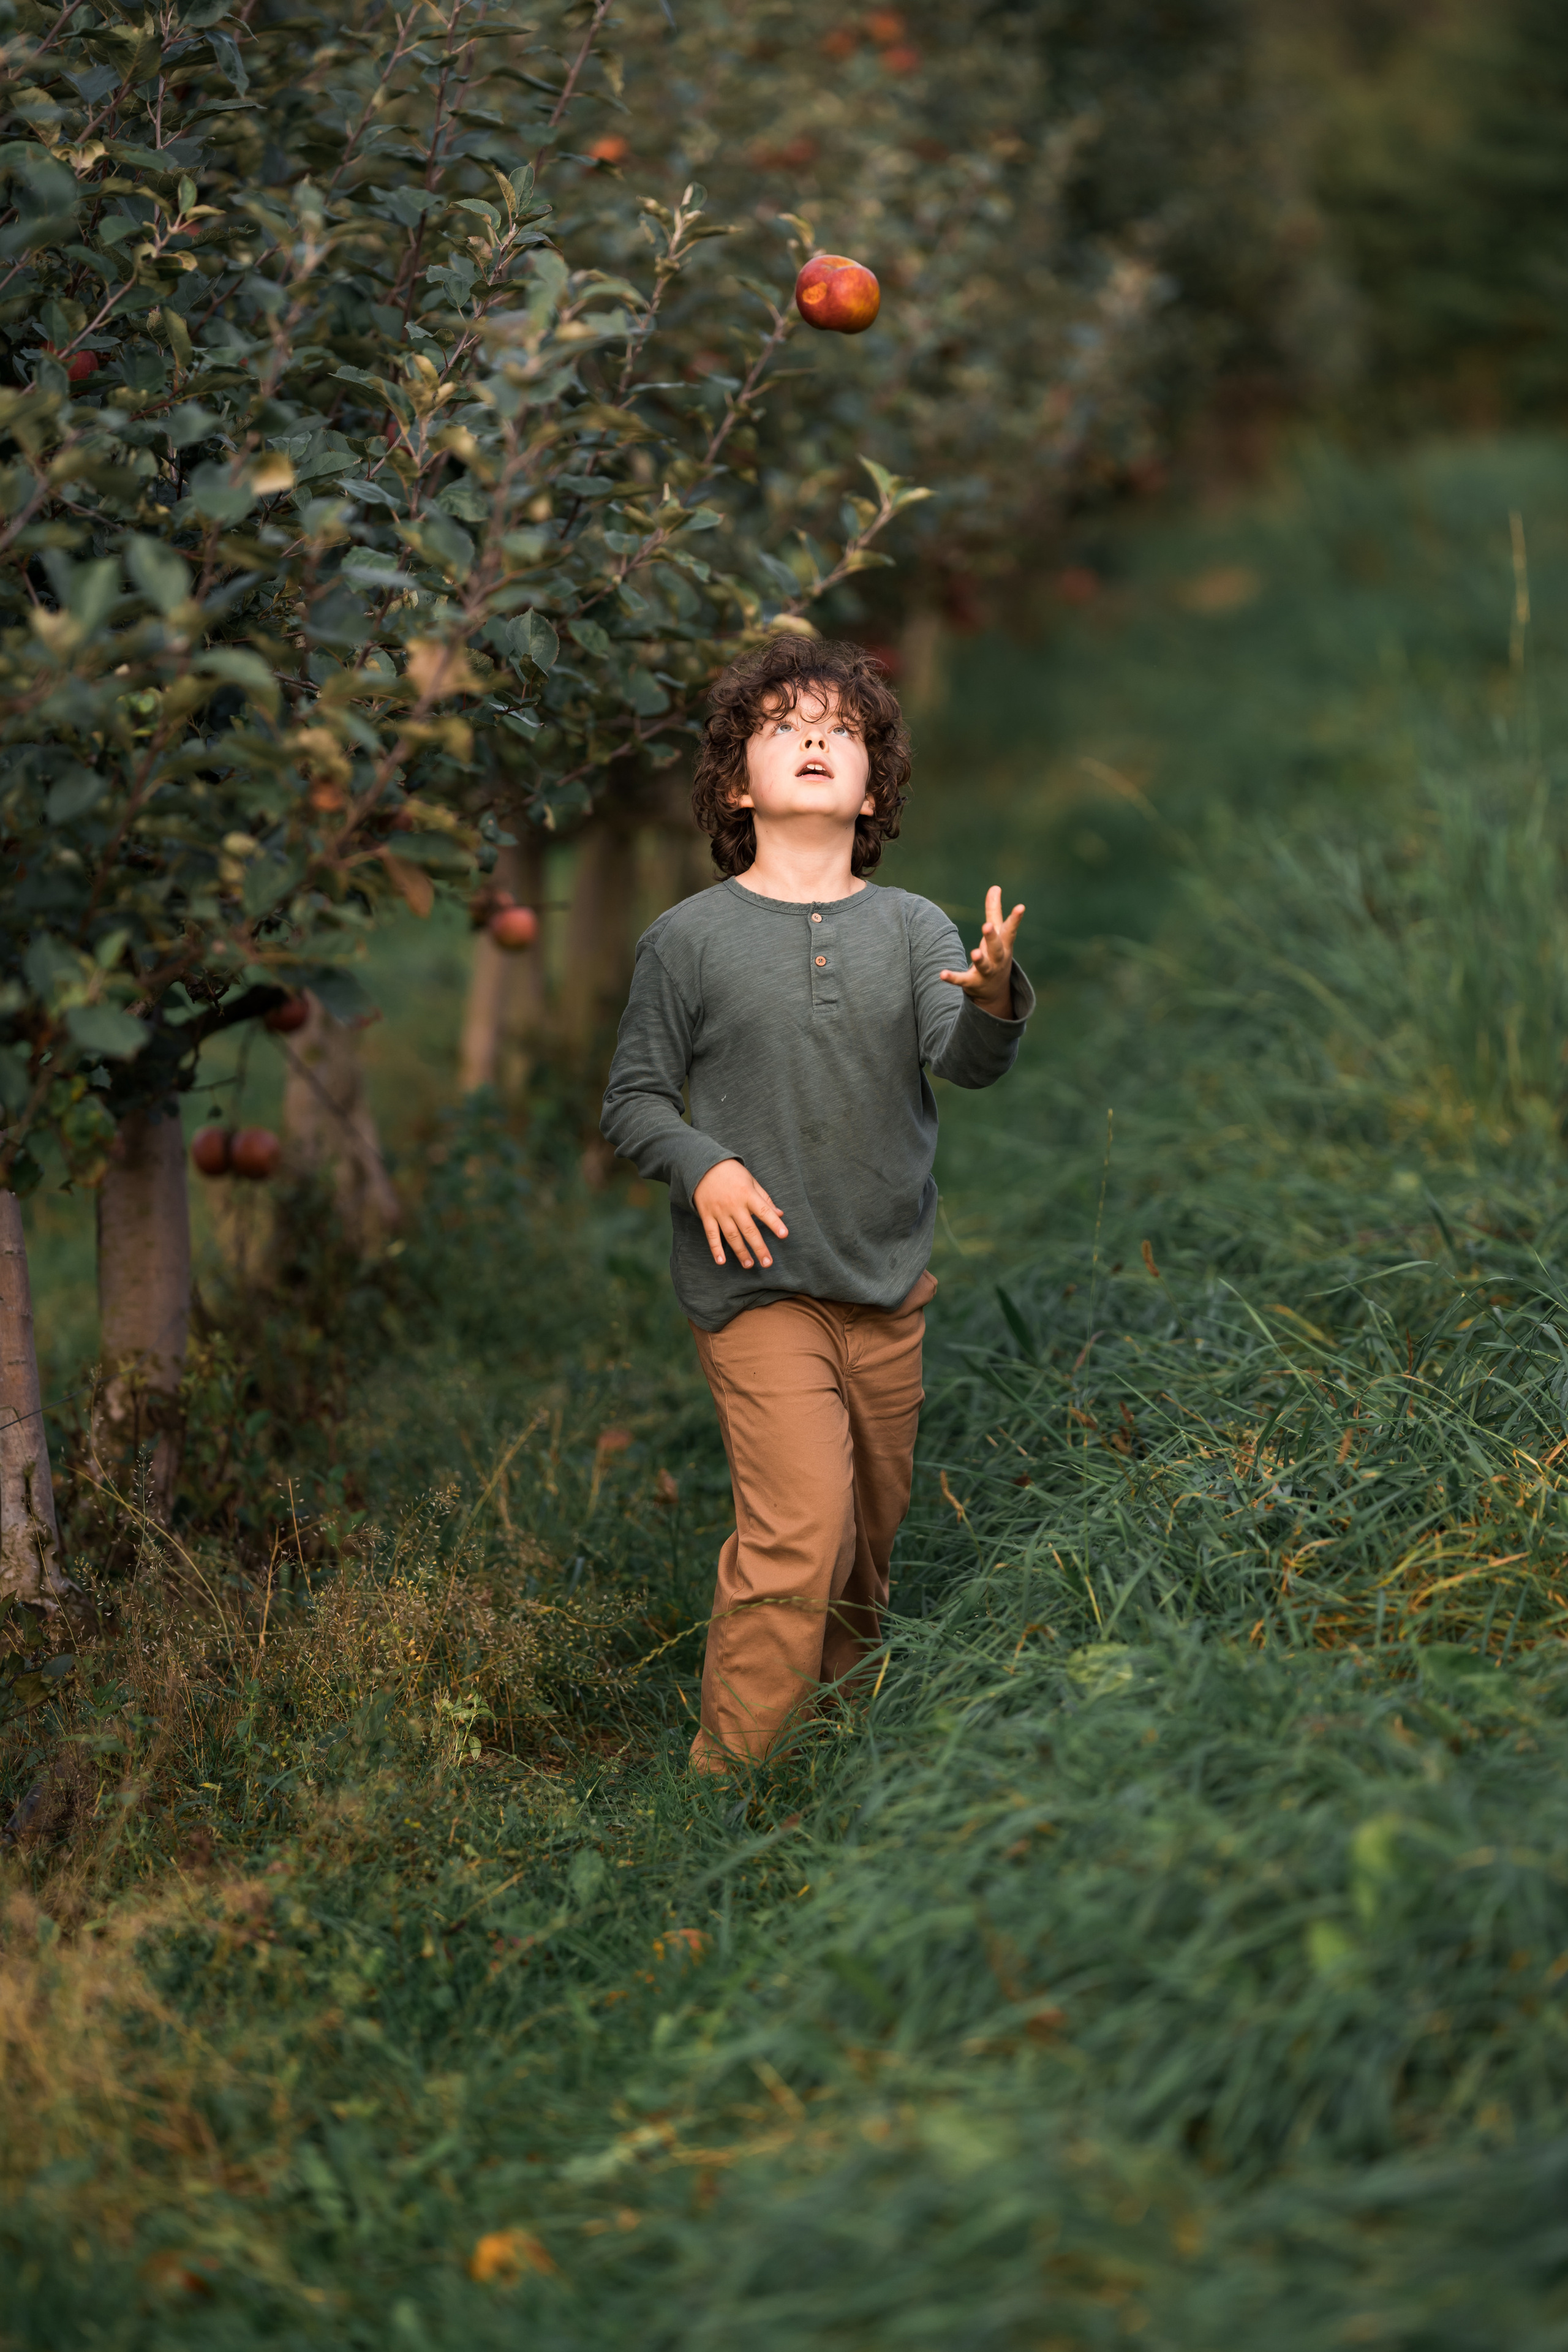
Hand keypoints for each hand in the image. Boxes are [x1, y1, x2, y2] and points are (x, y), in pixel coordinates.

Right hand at [692, 1158, 788, 1270]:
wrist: (703, 1166)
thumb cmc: (732, 1173)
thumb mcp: (751, 1181)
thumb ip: (765, 1198)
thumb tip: (780, 1214)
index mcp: (747, 1194)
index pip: (764, 1211)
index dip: (774, 1223)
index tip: (784, 1235)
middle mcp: (734, 1205)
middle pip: (749, 1229)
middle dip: (759, 1247)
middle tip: (767, 1263)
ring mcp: (719, 1211)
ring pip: (731, 1235)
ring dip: (741, 1252)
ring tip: (749, 1265)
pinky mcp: (706, 1215)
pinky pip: (711, 1234)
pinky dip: (715, 1248)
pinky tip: (721, 1261)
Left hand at [940, 884, 1025, 1015]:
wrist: (995, 991)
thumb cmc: (997, 954)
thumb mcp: (997, 933)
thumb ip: (994, 910)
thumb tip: (995, 886)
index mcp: (1004, 945)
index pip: (1010, 930)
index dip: (1015, 919)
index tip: (1021, 907)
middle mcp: (998, 959)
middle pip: (997, 948)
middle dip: (992, 937)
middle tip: (986, 926)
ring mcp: (986, 972)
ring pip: (984, 966)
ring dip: (980, 959)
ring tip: (975, 952)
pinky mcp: (972, 983)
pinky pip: (962, 980)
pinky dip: (953, 977)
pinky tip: (942, 974)